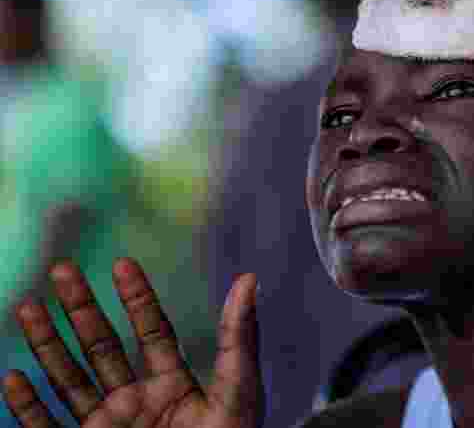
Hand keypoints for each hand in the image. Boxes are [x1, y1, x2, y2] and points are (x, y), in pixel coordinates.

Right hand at [2, 259, 263, 427]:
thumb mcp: (237, 392)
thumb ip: (238, 338)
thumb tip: (250, 277)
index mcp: (174, 384)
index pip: (152, 330)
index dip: (137, 297)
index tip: (122, 263)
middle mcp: (137, 402)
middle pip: (103, 346)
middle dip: (80, 308)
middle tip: (61, 268)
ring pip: (70, 379)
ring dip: (47, 345)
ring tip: (26, 308)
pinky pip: (50, 427)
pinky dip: (29, 405)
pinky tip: (13, 377)